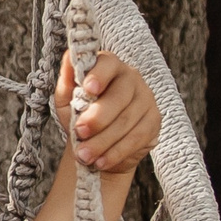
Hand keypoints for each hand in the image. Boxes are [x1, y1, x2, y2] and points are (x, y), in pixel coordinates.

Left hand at [54, 50, 159, 174]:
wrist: (97, 142)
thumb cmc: (80, 114)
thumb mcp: (67, 99)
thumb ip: (67, 81)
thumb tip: (69, 59)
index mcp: (109, 66)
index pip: (107, 64)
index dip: (99, 75)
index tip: (88, 89)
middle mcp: (131, 78)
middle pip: (119, 96)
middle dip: (97, 118)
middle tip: (79, 133)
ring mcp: (146, 99)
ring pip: (127, 121)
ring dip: (103, 141)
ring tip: (84, 155)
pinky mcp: (153, 121)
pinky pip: (137, 138)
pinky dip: (116, 152)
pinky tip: (101, 161)